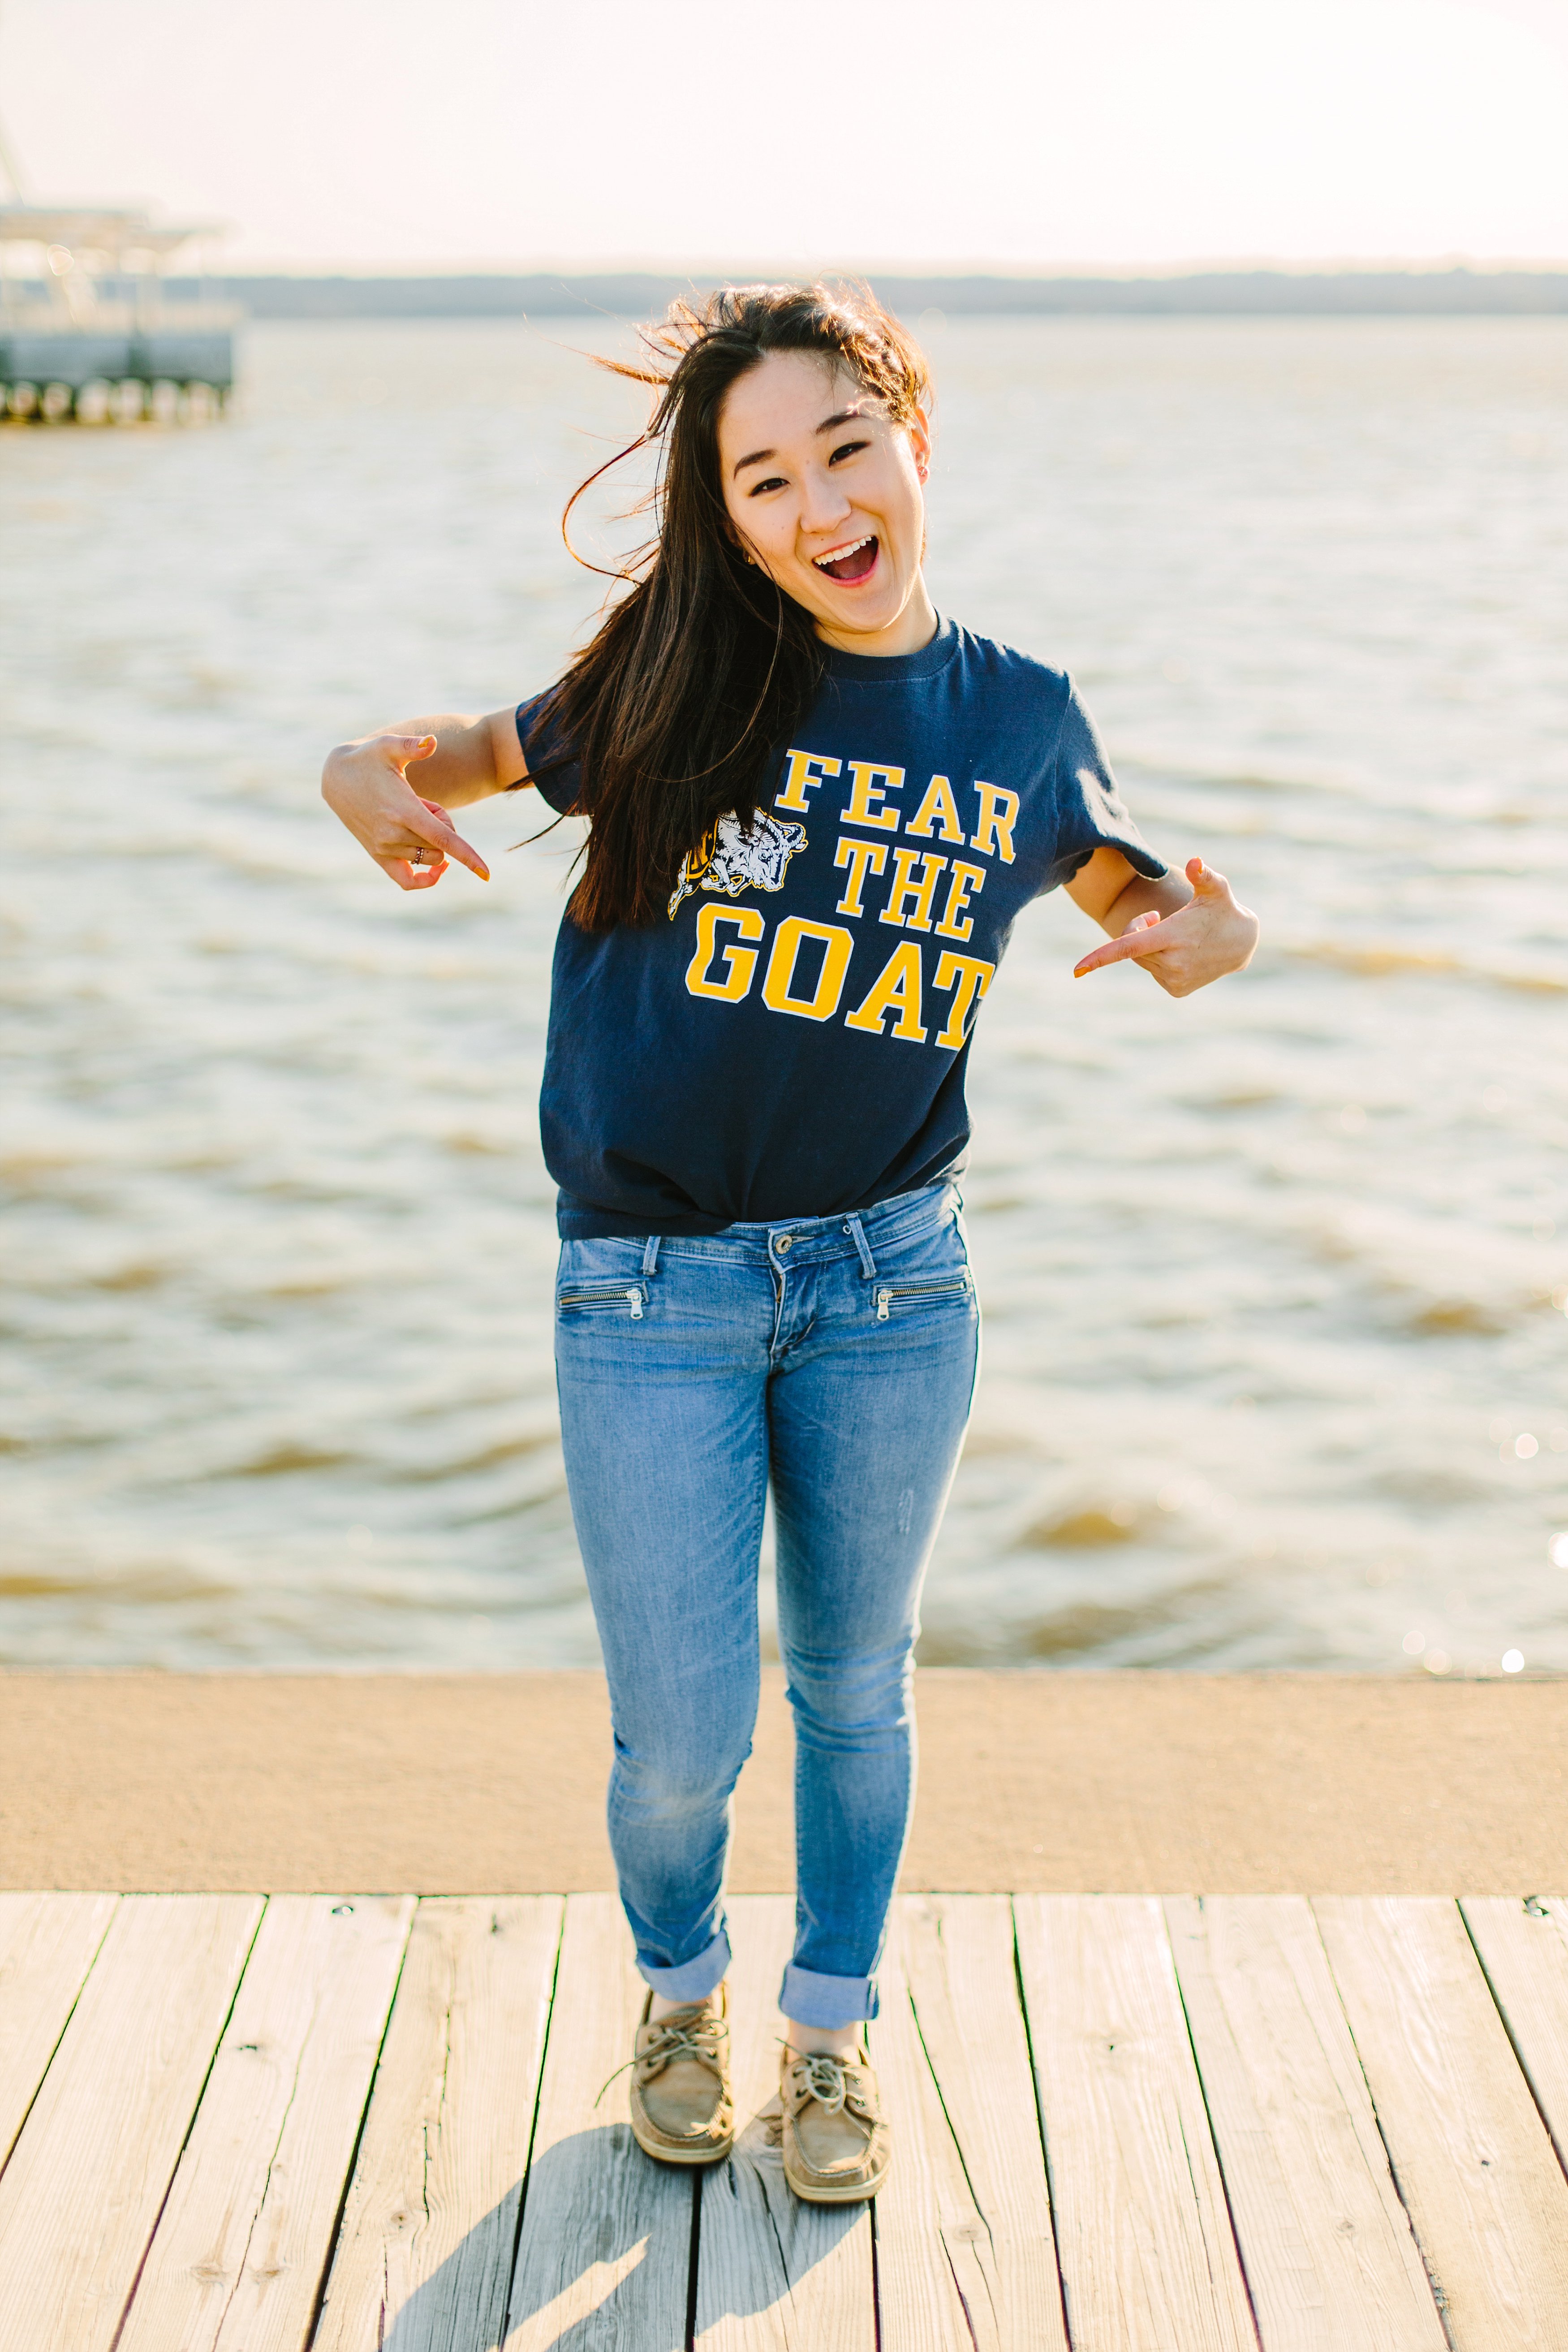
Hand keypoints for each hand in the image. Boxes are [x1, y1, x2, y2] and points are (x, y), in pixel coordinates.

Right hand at [320, 733, 489, 889]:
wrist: (336, 777)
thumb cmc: (368, 758)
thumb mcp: (389, 746)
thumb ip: (412, 745)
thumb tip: (431, 742)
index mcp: (403, 810)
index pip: (444, 839)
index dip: (468, 856)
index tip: (486, 874)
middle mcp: (393, 834)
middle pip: (442, 846)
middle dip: (444, 826)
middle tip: (425, 803)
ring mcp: (384, 848)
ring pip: (430, 857)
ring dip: (432, 840)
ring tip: (414, 815)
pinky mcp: (378, 856)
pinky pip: (407, 881)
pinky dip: (425, 879)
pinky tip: (439, 865)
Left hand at [1072, 858, 1257, 996]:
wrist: (1243, 944)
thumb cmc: (1223, 909)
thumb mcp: (1216, 888)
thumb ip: (1203, 874)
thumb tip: (1195, 862)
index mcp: (1172, 937)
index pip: (1128, 947)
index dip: (1101, 957)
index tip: (1077, 970)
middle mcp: (1172, 963)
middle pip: (1131, 948)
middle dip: (1137, 930)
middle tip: (1156, 916)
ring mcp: (1175, 980)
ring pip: (1141, 960)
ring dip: (1148, 945)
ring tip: (1174, 933)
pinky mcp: (1177, 990)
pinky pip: (1153, 971)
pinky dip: (1159, 960)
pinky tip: (1182, 952)